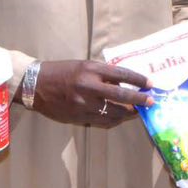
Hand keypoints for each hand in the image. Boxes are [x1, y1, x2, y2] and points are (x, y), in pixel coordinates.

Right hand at [31, 59, 152, 127]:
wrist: (36, 85)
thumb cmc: (62, 72)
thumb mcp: (84, 66)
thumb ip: (103, 74)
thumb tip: (125, 82)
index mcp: (91, 70)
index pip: (121, 74)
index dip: (138, 80)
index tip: (150, 84)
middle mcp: (89, 87)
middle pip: (121, 96)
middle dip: (139, 100)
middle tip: (150, 102)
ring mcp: (84, 104)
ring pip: (114, 113)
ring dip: (128, 113)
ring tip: (137, 112)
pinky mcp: (79, 117)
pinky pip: (102, 122)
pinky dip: (114, 120)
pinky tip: (121, 118)